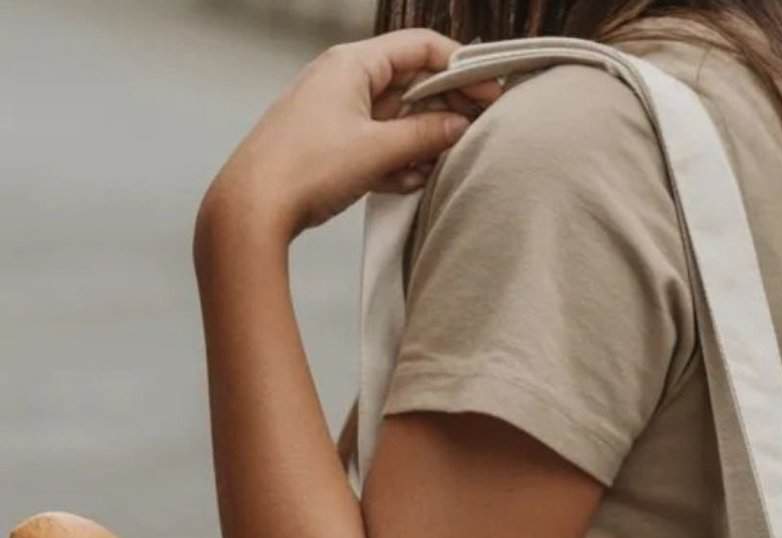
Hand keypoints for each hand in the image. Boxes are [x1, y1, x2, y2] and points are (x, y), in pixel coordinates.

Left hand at [197, 30, 497, 244]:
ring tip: (440, 165)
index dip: (460, 67)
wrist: (253, 207)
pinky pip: (378, 144)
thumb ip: (424, 136)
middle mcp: (344, 80)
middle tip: (476, 132)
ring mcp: (338, 113)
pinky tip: (411, 181)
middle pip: (411, 83)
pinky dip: (399, 160)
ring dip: (422, 141)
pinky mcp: (333, 146)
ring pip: (396, 118)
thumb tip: (459, 126)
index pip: (419, 48)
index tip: (490, 93)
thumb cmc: (305, 168)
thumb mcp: (377, 150)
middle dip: (444, 108)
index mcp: (352, 63)